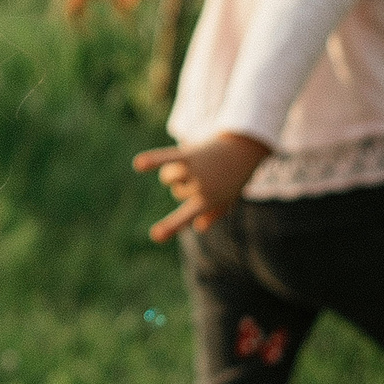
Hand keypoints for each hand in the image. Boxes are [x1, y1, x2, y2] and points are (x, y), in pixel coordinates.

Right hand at [132, 132, 270, 241]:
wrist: (245, 147)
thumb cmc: (237, 175)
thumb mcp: (229, 197)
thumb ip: (214, 213)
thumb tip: (199, 227)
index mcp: (208, 201)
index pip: (185, 216)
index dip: (170, 226)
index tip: (154, 236)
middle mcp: (200, 188)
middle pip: (177, 190)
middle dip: (183, 183)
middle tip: (204, 172)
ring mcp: (195, 171)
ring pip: (169, 177)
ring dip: (173, 172)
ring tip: (189, 164)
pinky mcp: (189, 155)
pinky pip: (167, 158)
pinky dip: (153, 160)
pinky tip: (138, 164)